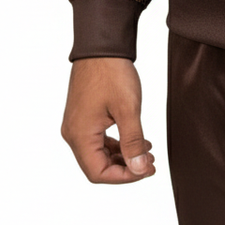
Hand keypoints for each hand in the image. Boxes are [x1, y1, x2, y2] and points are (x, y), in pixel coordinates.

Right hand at [61, 57, 155, 183]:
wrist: (101, 47)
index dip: (124, 177)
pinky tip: (136, 140)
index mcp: (80, 135)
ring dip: (122, 156)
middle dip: (126, 168)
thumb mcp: (128, 109)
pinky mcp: (83, 117)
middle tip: (151, 164)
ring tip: (147, 152)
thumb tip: (140, 169)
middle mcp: (73, 134)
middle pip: (97, 166)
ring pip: (98, 154)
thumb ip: (133, 142)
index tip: (147, 170)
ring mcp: (76, 125)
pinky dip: (117, 144)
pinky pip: (97, 140)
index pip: (98, 173)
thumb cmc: (112, 74)